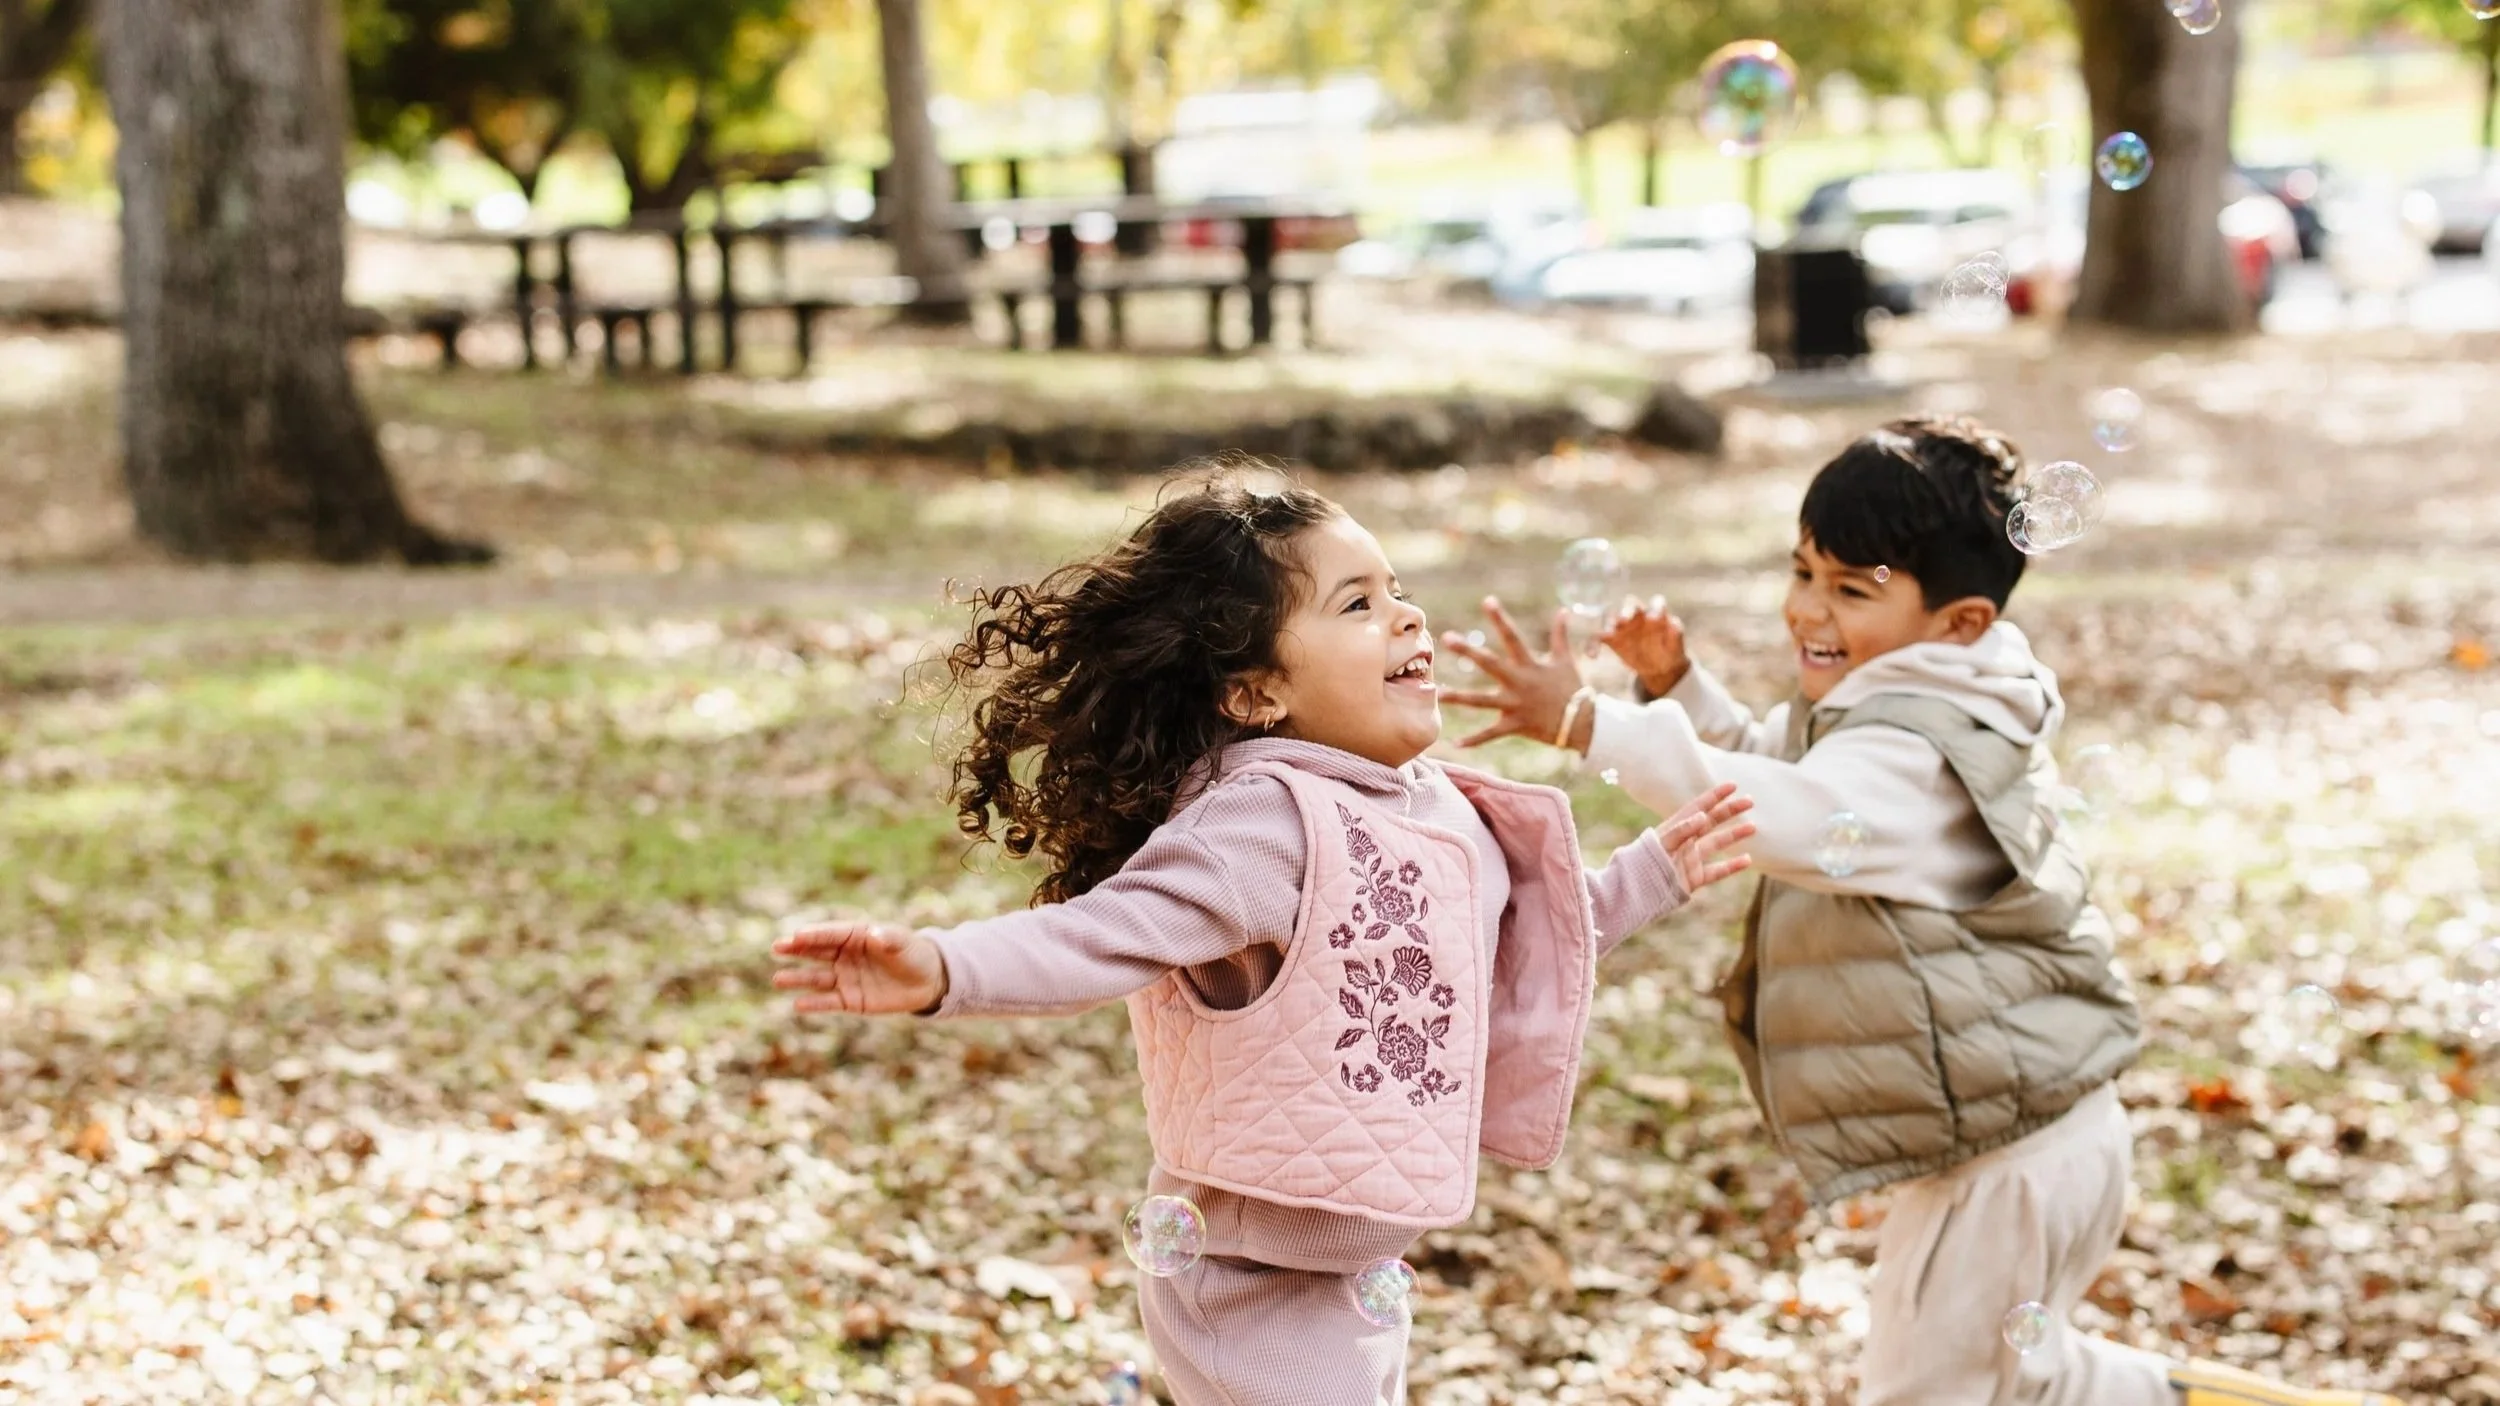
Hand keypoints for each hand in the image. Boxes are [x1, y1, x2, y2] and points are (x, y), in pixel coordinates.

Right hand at [772, 919, 947, 1014]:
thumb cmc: (914, 954)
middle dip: (797, 950)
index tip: (797, 935)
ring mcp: (845, 978)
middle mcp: (845, 956)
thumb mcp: (904, 943)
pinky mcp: (850, 1000)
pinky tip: (798, 1004)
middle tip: (777, 947)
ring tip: (778, 979)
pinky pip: (829, 1001)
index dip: (815, 934)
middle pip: (817, 952)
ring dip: (798, 978)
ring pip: (817, 978)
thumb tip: (874, 935)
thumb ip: (889, 939)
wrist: (928, 981)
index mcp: (856, 935)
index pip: (831, 933)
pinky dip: (814, 1003)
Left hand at [1437, 597, 1592, 749]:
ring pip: (1482, 701)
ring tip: (1439, 691)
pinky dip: (1474, 740)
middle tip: (1447, 637)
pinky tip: (1455, 743)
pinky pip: (1491, 734)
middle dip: (1469, 651)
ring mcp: (1515, 705)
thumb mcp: (1566, 660)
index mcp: (1529, 665)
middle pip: (1490, 664)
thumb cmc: (1572, 688)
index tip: (1488, 600)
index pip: (1513, 637)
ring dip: (1459, 697)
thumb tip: (1563, 610)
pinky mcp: (1514, 725)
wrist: (1582, 723)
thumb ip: (1560, 635)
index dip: (1501, 619)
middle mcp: (1519, 683)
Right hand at [1598, 594, 1690, 699]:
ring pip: (1610, 617)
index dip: (1655, 608)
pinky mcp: (1611, 638)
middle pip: (1629, 605)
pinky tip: (1592, 655)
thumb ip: (1675, 634)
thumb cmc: (1670, 651)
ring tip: (1605, 635)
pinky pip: (1598, 637)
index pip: (1656, 603)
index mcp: (1656, 613)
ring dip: (1607, 624)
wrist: (1659, 667)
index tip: (1654, 620)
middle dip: (1626, 611)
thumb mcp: (1676, 646)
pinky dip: (1592, 644)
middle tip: (1623, 619)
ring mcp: (1622, 625)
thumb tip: (1674, 623)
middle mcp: (1638, 615)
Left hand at [1652, 782, 1756, 893]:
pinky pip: (1717, 871)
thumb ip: (1681, 830)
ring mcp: (1691, 860)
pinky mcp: (1694, 878)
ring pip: (1718, 844)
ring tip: (1753, 827)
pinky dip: (1733, 866)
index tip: (1733, 785)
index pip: (1698, 807)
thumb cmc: (1644, 863)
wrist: (1635, 891)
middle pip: (1712, 821)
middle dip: (1730, 811)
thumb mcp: (1661, 843)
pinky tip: (1748, 859)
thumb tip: (1702, 816)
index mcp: (1676, 828)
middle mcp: (1686, 841)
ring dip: (1735, 835)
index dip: (1715, 796)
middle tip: (1750, 801)